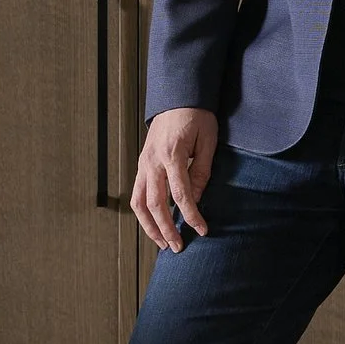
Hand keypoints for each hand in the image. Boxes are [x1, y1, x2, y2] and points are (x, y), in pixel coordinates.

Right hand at [131, 107, 217, 253]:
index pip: (181, 194)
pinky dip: (143, 212)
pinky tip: (153, 224)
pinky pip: (137, 193)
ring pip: (139, 202)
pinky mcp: (141, 164)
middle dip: (166, 228)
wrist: (178, 96)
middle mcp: (153, 161)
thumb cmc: (197, 116)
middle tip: (178, 247)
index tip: (202, 230)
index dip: (191, 215)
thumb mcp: (207, 141)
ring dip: (149, 226)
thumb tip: (196, 199)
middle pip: (155, 203)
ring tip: (162, 242)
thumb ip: (202, 171)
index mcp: (172, 154)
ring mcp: (144, 163)